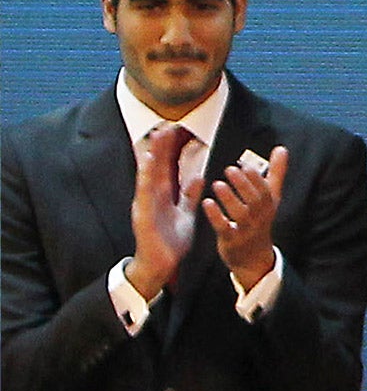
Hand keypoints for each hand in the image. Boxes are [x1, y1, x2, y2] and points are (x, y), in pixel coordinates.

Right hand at [127, 126, 200, 299]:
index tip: (177, 132)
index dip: (171, 151)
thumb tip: (198, 177)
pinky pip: (145, 193)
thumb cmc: (170, 241)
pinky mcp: (143, 215)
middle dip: (161, 147)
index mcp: (163, 196)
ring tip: (156, 137)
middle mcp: (152, 196)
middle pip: (157, 167)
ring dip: (152, 155)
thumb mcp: (185, 214)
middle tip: (166, 125)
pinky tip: (148, 164)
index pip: (167, 168)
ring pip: (149, 175)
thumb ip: (189, 196)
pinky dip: (146, 177)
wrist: (161, 264)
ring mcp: (146, 204)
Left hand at [203, 146, 288, 290]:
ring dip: (230, 199)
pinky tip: (206, 203)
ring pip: (240, 214)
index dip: (256, 179)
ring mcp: (246, 230)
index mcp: (268, 206)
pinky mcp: (231, 240)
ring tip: (217, 184)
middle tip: (229, 169)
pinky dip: (216, 216)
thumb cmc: (260, 221)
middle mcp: (259, 218)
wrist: (254, 258)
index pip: (265, 191)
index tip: (245, 165)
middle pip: (255, 201)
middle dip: (243, 185)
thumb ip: (276, 173)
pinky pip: (224, 228)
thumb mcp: (271, 199)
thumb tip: (282, 149)